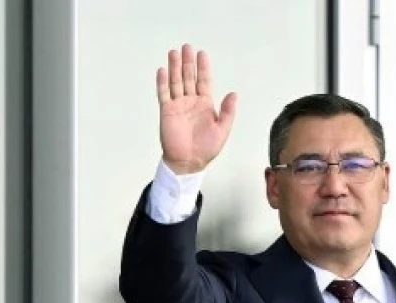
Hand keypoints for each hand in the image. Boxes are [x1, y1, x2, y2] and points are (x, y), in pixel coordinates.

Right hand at [156, 45, 236, 174]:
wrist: (188, 162)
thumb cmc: (206, 149)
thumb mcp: (223, 130)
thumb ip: (228, 112)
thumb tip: (233, 94)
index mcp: (205, 104)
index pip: (204, 81)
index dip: (203, 67)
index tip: (201, 54)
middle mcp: (191, 102)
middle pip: (189, 77)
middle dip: (188, 62)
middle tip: (186, 47)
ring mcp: (178, 105)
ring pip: (176, 82)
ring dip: (174, 68)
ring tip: (173, 53)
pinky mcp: (167, 112)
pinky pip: (164, 94)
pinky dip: (162, 82)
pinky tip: (162, 70)